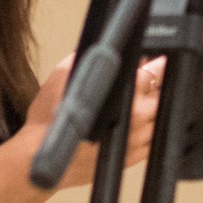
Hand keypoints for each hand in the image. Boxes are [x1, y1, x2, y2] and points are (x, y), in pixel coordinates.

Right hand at [26, 54, 166, 192]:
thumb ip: (92, 55)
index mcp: (124, 95)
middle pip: (164, 93)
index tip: (160, 58)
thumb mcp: (66, 72)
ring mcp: (137, 141)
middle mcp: (136, 119)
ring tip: (138, 99)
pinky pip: (153, 140)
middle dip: (160, 82)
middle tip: (151, 76)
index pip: (156, 71)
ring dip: (156, 105)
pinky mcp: (133, 157)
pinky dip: (150, 127)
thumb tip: (108, 44)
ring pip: (162, 117)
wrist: (38, 156)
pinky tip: (135, 120)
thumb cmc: (49, 117)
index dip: (159, 62)